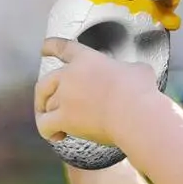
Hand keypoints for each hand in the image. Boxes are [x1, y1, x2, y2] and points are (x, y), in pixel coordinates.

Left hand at [34, 37, 159, 146]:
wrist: (134, 113)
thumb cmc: (140, 90)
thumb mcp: (138, 69)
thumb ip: (127, 70)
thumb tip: (133, 76)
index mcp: (87, 59)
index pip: (63, 48)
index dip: (51, 47)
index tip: (44, 48)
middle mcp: (70, 75)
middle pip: (44, 83)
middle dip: (42, 94)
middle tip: (45, 102)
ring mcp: (65, 97)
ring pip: (45, 105)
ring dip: (49, 114)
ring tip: (57, 125)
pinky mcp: (64, 119)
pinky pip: (45, 125)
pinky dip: (48, 131)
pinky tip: (57, 136)